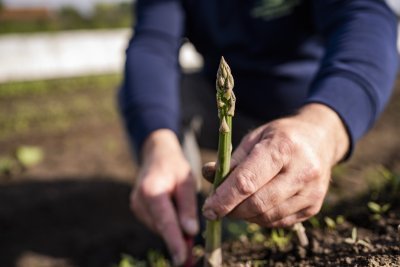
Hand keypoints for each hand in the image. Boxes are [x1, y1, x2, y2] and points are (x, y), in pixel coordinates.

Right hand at [130, 129, 198, 265]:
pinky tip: (175, 212)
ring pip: (159, 227)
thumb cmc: (175, 167)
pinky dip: (167, 223)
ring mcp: (136, 205)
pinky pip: (156, 223)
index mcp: (151, 191)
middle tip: (193, 250)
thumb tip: (190, 233)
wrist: (157, 155)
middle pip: (161, 227)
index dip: (175, 242)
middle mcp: (139, 200)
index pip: (165, 222)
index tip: (183, 259)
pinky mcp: (137, 209)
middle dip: (177, 240)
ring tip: (184, 215)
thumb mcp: (187, 181)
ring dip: (173, 230)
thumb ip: (188, 207)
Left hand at [202, 103, 348, 226]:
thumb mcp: (254, 138)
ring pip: (267, 216)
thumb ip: (231, 159)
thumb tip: (207, 175)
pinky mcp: (314, 206)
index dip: (224, 198)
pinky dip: (261, 218)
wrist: (320, 140)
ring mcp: (312, 191)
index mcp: (283, 147)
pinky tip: (256, 205)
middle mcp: (302, 170)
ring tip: (237, 204)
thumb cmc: (280, 137)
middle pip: (257, 203)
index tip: (208, 209)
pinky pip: (279, 222)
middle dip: (232, 210)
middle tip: (218, 208)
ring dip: (245, 215)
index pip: (247, 181)